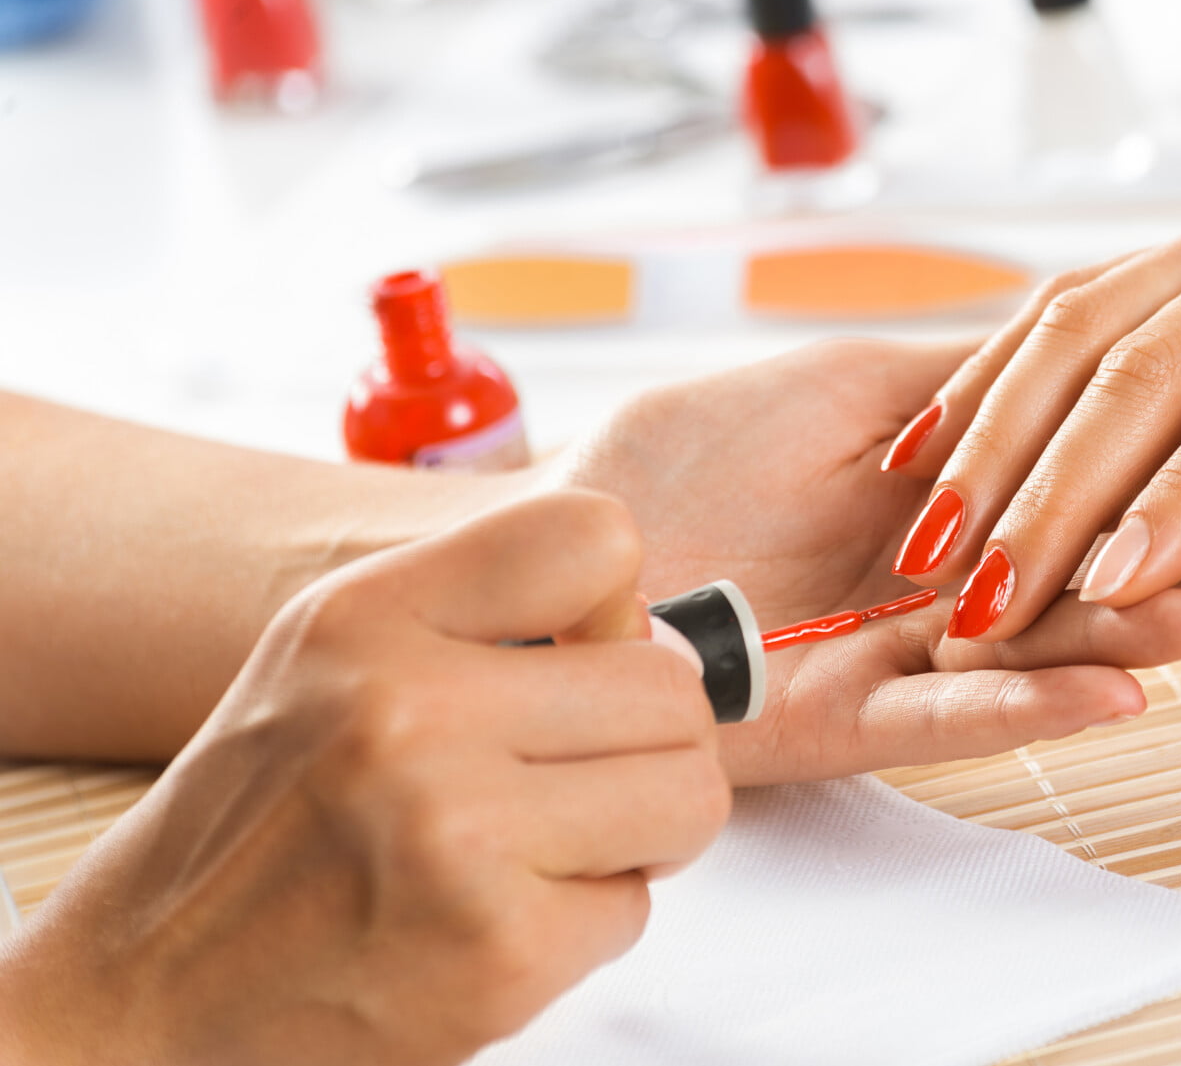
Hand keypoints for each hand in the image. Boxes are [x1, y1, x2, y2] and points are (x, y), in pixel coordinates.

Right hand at [0, 493, 727, 1065]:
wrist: (146, 990)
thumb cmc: (263, 823)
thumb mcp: (334, 658)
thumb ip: (485, 616)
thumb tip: (657, 631)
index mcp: (369, 620)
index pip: (594, 536)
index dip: (623, 606)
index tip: (587, 658)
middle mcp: (411, 715)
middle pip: (671, 688)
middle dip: (651, 741)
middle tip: (581, 778)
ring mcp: (457, 837)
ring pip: (689, 797)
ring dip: (641, 832)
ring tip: (552, 845)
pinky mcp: (499, 952)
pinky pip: (637, 908)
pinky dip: (586, 923)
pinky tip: (499, 918)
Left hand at [550, 339, 1180, 785]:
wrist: (565, 542)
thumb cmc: (686, 455)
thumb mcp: (848, 383)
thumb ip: (968, 380)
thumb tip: (1086, 337)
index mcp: (963, 490)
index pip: (1112, 471)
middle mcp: (958, 577)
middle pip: (1109, 563)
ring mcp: (912, 653)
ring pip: (1056, 645)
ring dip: (1155, 626)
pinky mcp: (856, 721)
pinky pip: (962, 716)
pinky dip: (1044, 705)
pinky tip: (1130, 688)